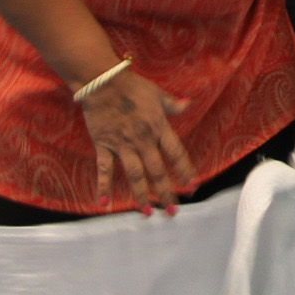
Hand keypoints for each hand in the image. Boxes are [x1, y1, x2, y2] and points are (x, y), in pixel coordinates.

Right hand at [78, 67, 193, 214]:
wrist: (102, 81)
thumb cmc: (131, 85)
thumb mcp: (157, 93)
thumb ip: (173, 104)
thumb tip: (189, 103)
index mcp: (158, 127)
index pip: (176, 153)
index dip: (185, 171)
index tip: (192, 187)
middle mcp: (143, 140)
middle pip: (157, 171)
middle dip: (166, 192)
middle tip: (173, 211)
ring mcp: (122, 144)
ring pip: (135, 175)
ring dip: (141, 195)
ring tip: (148, 212)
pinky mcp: (104, 145)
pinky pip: (104, 169)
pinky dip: (103, 187)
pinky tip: (105, 204)